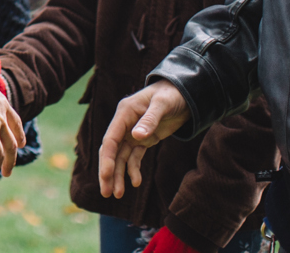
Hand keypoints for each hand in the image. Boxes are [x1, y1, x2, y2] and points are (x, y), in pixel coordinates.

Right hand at [98, 81, 189, 197]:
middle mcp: (124, 124)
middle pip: (111, 151)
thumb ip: (150, 120)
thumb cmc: (171, 94)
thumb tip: (136, 136)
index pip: (110, 139)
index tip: (106, 176)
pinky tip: (136, 182)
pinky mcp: (143, 139)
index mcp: (124, 113)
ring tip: (118, 195)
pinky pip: (134, 157)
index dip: (106, 159)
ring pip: (121, 157)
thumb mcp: (162, 105)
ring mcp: (133, 133)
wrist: (184, 94)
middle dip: (108, 172)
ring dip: (119, 175)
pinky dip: (133, 170)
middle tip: (107, 193)